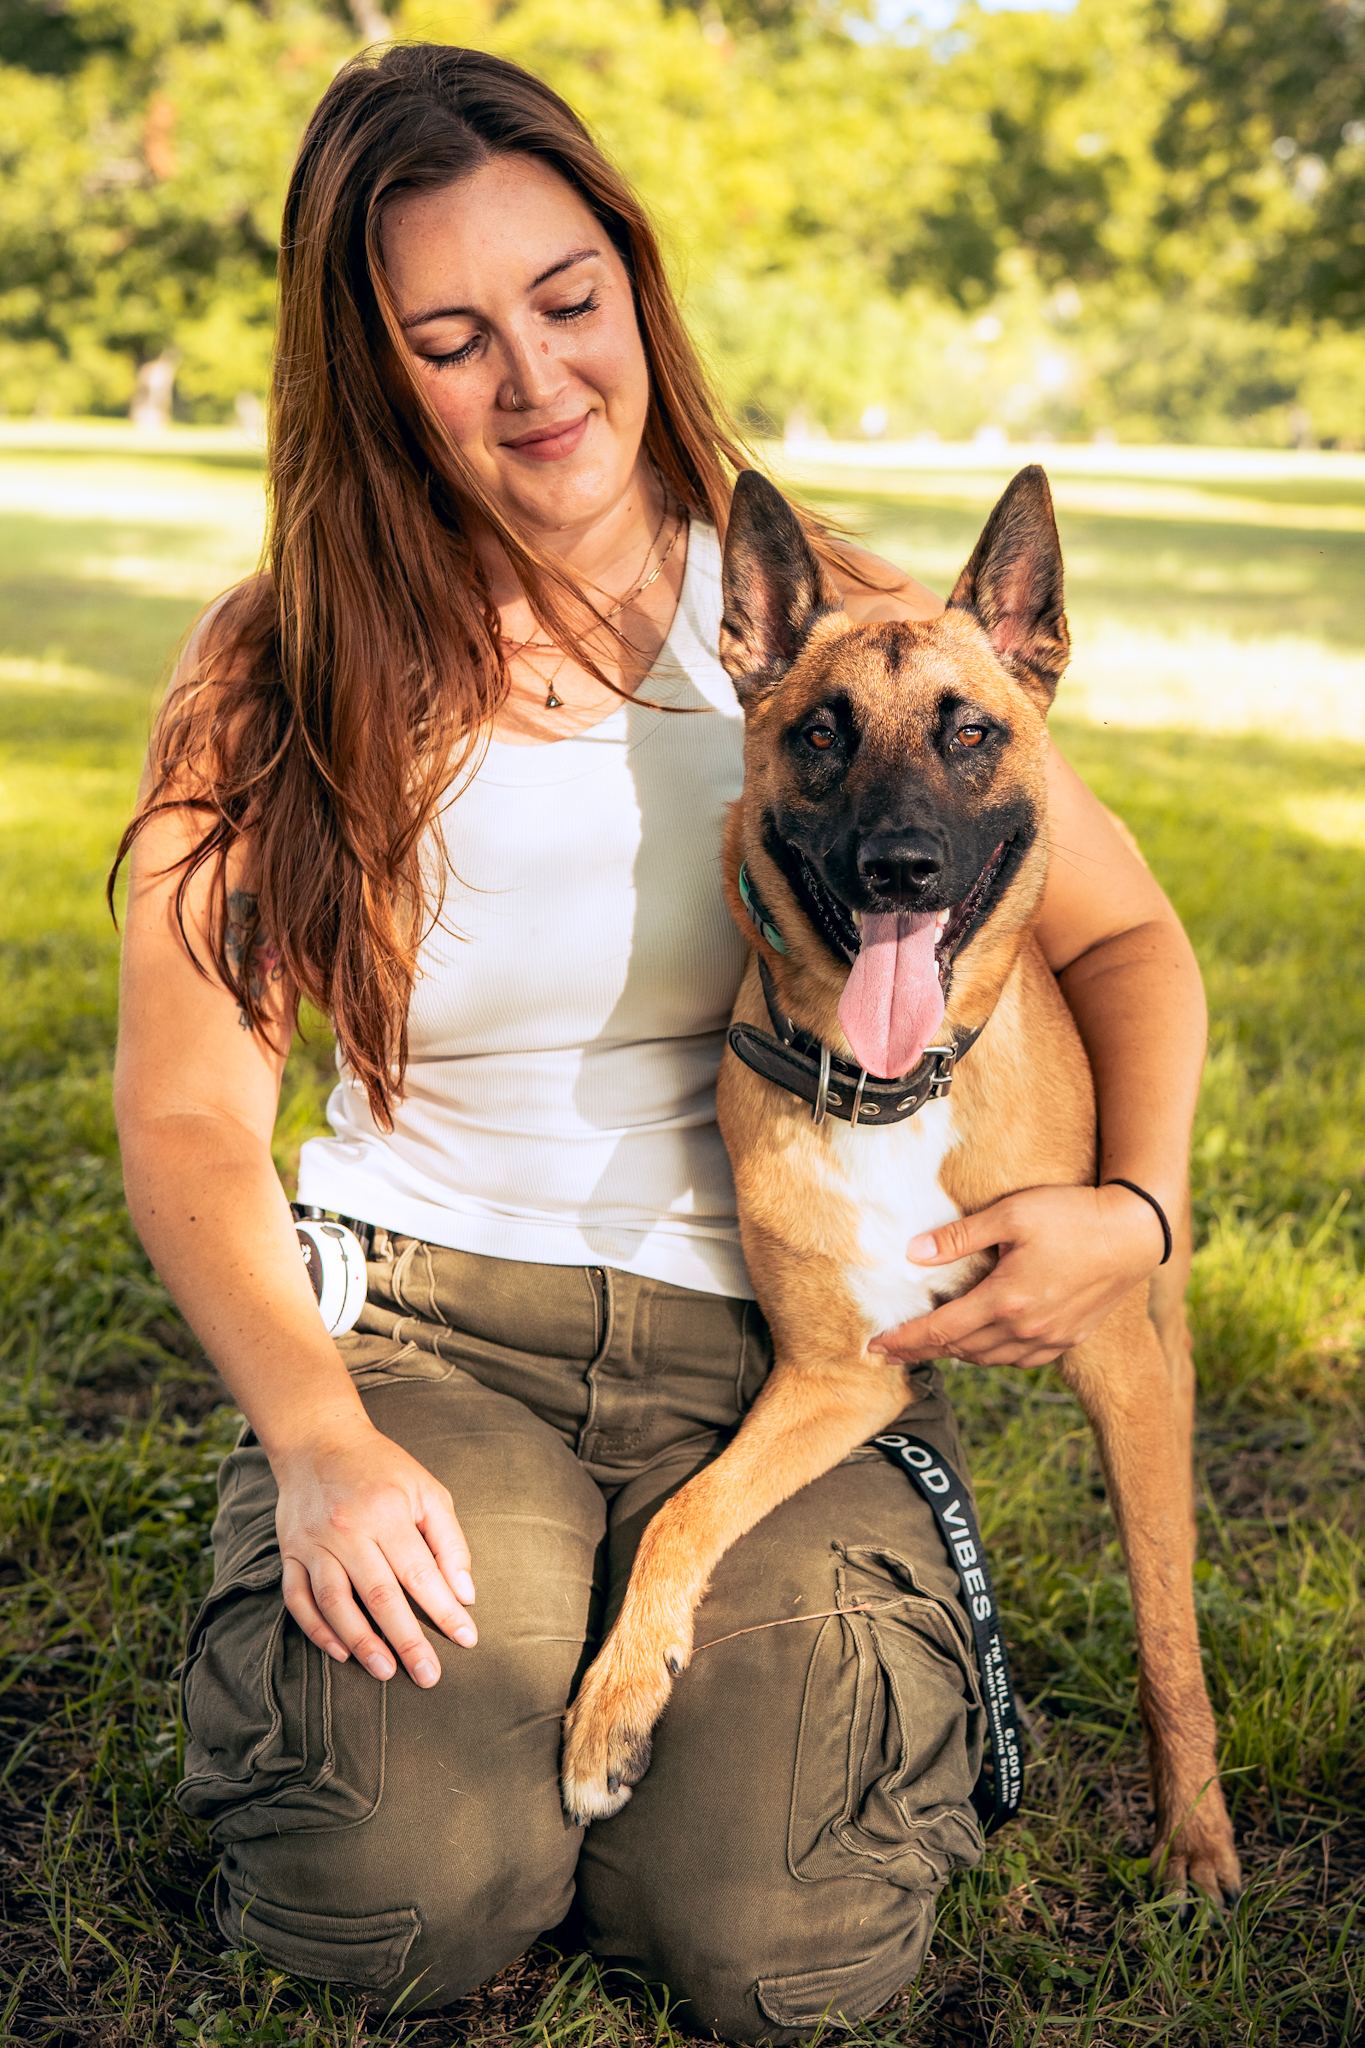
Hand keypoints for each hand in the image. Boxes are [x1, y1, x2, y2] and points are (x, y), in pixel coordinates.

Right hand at [273, 1418, 477, 1687]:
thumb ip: (449, 1541)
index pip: (420, 1572)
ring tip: (387, 1671)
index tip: (466, 1640)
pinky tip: (341, 1652)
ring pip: (336, 1603)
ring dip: (362, 1642)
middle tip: (429, 1676)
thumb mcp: (427, 1490)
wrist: (318, 1441)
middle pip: (380, 1595)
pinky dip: (318, 1630)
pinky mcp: (289, 1553)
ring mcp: (314, 1543)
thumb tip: (466, 1594)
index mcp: (387, 1511)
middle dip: (408, 1640)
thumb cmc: (383, 1469)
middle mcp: (348, 1529)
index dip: (445, 1610)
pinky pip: (298, 1600)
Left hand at [869, 1182, 1166, 1368]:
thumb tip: (913, 1254)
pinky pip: (1020, 1360)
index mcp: (1006, 1299)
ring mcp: (1050, 1338)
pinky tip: (983, 1345)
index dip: (905, 1339)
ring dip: (956, 1355)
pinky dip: (992, 1356)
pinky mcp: (1069, 1339)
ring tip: (931, 1347)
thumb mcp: (1011, 1215)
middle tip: (890, 1353)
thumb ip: (959, 1237)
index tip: (875, 1347)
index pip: (941, 1330)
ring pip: (989, 1359)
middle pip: (960, 1350)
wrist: (1134, 1232)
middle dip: (922, 1351)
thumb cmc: (1072, 1215)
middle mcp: (1026, 1328)